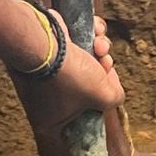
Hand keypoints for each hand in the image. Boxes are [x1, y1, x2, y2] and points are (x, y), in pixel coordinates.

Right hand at [13, 11, 123, 133]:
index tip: (105, 97)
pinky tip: (93, 32)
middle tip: (105, 64)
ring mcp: (44, 72)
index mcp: (52, 120)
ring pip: (84, 62)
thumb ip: (114, 98)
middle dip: (102, 72)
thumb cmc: (68, 75)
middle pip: (85, 89)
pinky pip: (75, 43)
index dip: (98, 109)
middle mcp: (44, 99)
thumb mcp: (103, 95)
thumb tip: (113, 90)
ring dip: (99, 50)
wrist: (41, 41)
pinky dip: (88, 35)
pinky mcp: (47, 49)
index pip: (79, 124)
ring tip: (99, 46)